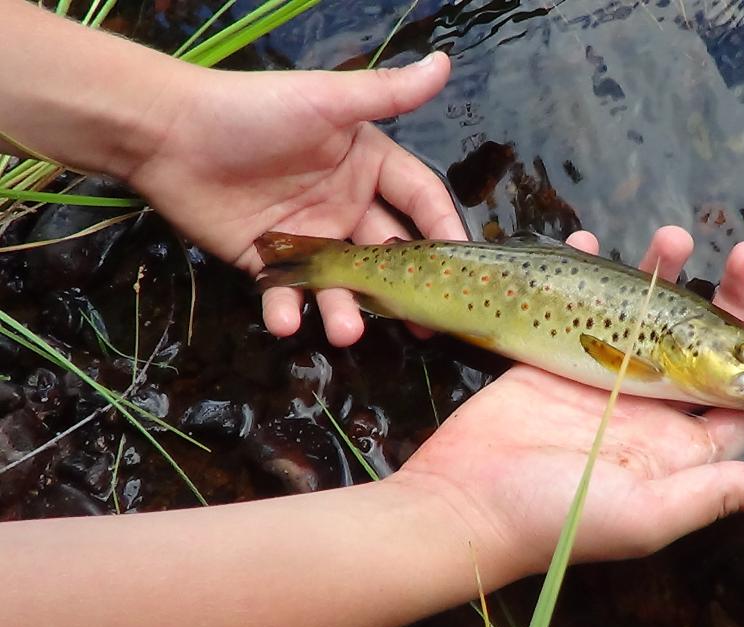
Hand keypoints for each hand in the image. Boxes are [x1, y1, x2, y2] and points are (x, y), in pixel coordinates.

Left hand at [125, 53, 463, 345]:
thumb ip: (388, 93)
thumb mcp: (327, 100)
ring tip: (346, 332)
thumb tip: (444, 62)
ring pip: (341, 283)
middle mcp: (345, 204)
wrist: (168, 132)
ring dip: (346, 310)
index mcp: (367, 166)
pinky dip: (288, 311)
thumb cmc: (253, 109)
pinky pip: (287, 293)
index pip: (419, 201)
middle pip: (387, 255)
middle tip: (423, 327)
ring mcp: (308, 236)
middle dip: (403, 290)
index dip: (442, 230)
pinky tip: (287, 322)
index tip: (460, 266)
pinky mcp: (268, 261)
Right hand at [394, 227, 743, 576]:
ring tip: (672, 238)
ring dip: (665, 274)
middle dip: (733, 299)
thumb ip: (714, 493)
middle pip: (707, 346)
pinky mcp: (556, 357)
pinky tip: (593, 242)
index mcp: (680, 448)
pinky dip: (587, 270)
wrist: (464, 502)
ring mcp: (604, 379)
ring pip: (650, 315)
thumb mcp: (646, 513)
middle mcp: (650, 410)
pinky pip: (582, 305)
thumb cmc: (557, 519)